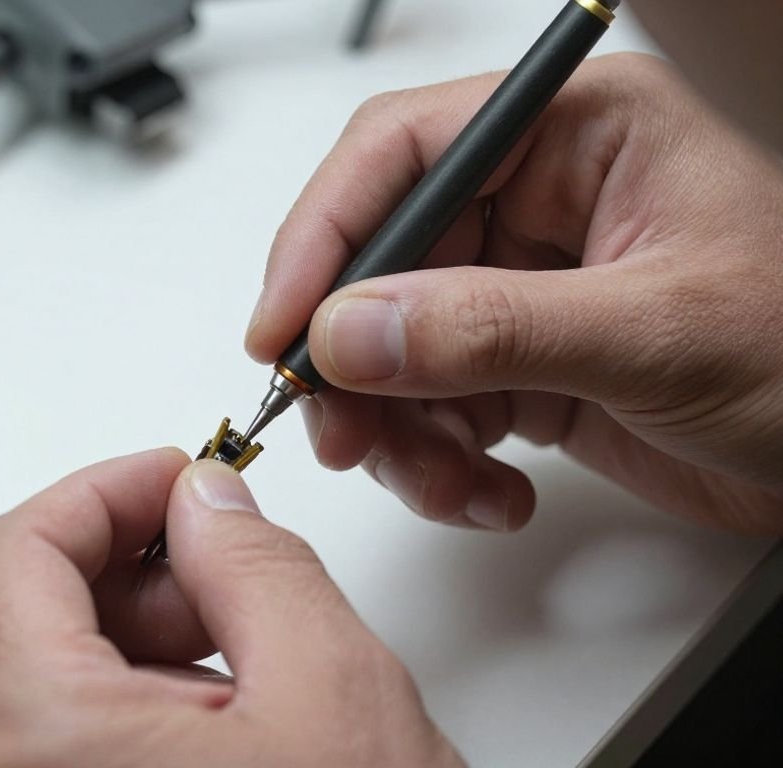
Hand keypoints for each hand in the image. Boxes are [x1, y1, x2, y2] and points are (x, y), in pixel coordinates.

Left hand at [0, 450, 462, 766]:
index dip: (96, 493)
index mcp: (39, 749)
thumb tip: (205, 505)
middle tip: (180, 572)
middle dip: (73, 575)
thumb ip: (256, 567)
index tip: (169, 483)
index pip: (7, 556)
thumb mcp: (335, 695)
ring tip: (205, 667)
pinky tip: (183, 736)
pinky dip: (75, 724)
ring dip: (76, 651)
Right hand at [246, 52, 782, 533]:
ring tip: (445, 483)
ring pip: (391, 348)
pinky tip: (491, 492)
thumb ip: (491, 328)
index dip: (324, 237)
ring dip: (397, 430)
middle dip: (353, 361)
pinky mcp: (521, 362)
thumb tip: (350, 332)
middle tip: (344, 434)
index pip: (402, 154)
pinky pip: (430, 406)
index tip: (283, 328)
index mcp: (577, 136)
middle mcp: (538, 201)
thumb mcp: (655, 334)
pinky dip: (439, 462)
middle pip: (379, 262)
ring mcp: (523, 286)